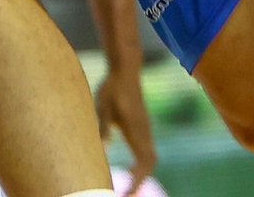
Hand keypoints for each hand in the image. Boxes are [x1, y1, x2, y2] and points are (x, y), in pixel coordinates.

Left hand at [95, 62, 156, 191]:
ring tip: (128, 186)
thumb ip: (105, 125)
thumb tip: (105, 146)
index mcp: (135, 129)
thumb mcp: (103, 106)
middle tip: (127, 194)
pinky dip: (143, 162)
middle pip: (150, 162)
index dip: (137, 180)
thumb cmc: (112, 87)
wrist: (125, 69)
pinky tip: (132, 169)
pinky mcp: (143, 124)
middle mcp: (144, 130)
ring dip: (142, 172)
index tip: (126, 192)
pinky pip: (148, 148)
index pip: (144, 161)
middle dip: (141, 181)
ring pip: (151, 156)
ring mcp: (146, 127)